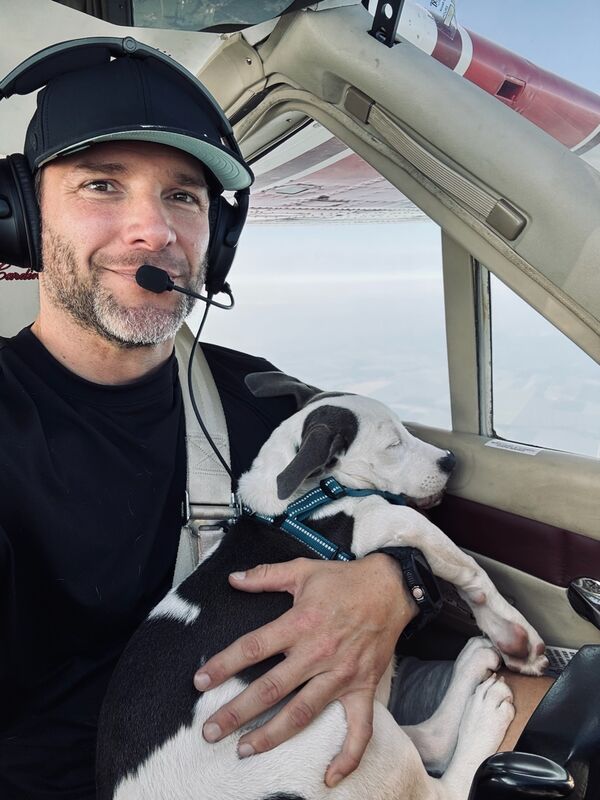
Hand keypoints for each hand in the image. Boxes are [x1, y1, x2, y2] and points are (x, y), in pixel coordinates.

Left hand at [193, 554, 417, 785]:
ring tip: (244, 750)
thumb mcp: (302, 570)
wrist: (391, 587)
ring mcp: (342, 674)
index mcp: (300, 623)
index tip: (200, 682)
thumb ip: (265, 575)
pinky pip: (359, 729)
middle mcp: (318, 653)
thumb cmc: (344, 579)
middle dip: (237, 712)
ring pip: (303, 713)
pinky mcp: (364, 688)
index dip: (223, 665)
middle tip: (211, 731)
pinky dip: (347, 755)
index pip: (253, 648)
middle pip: (271, 689)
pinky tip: (329, 777)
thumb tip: (233, 579)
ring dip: (272, 735)